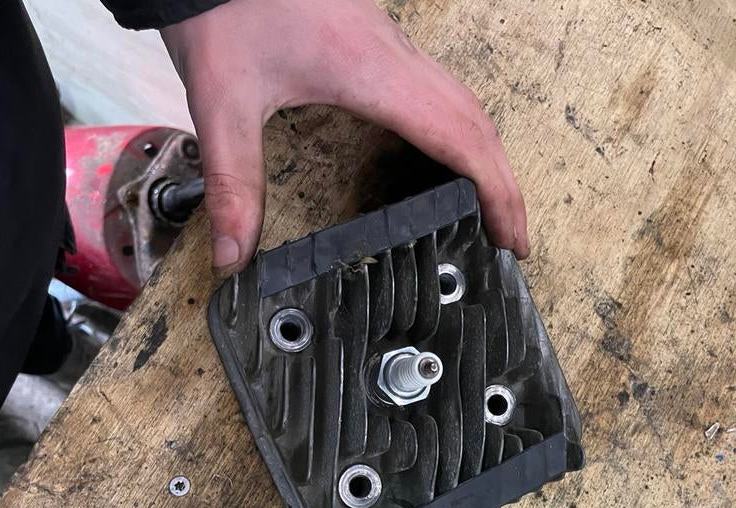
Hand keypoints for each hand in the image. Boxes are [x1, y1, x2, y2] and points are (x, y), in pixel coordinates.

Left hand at [161, 0, 528, 276]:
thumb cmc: (224, 11)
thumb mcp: (222, 102)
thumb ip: (232, 182)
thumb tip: (233, 255)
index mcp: (372, 74)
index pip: (459, 138)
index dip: (496, 191)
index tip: (512, 236)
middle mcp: (396, 58)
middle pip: (478, 124)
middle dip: (505, 185)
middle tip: (514, 239)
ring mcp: (392, 47)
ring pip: (465, 104)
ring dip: (489, 156)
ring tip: (495, 207)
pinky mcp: (378, 44)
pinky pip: (441, 91)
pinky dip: (463, 132)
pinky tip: (450, 156)